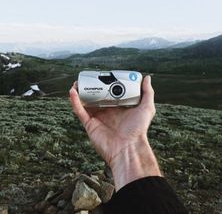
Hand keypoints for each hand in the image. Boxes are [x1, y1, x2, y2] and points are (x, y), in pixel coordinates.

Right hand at [69, 75, 160, 189]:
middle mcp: (107, 112)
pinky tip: (72, 92)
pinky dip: (75, 102)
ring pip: (85, 102)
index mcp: (119, 107)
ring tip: (77, 82)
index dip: (107, 83)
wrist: (128, 147)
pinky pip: (80, 111)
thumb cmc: (139, 130)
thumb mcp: (146, 108)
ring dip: (80, 92)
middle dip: (91, 86)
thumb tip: (147, 78)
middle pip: (96, 96)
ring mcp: (97, 118)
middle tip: (88, 77)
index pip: (111, 92)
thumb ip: (147, 93)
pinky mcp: (89, 124)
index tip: (104, 74)